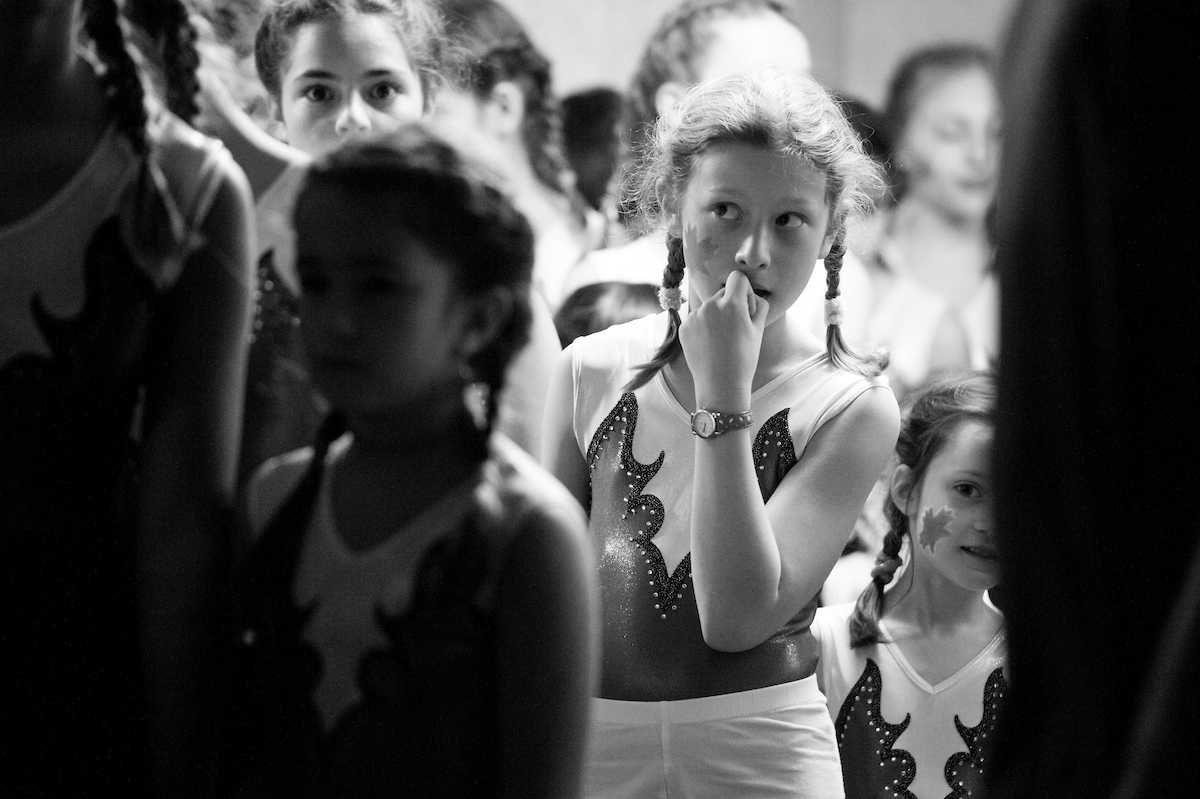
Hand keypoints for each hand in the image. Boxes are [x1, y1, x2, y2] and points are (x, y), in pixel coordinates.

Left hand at [679, 270, 768, 406]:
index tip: (746, 307)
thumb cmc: (744, 358)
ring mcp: (694, 315)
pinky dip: (704, 326)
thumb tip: (752, 294)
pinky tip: (710, 344)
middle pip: (723, 292)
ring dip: (716, 315)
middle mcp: (710, 305)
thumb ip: (758, 305)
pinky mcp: (684, 327)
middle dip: (731, 304)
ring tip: (722, 340)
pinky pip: (697, 318)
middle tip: (736, 328)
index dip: (745, 290)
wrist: (720, 384)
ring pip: (709, 306)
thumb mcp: (759, 330)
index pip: (737, 278)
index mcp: (731, 303)